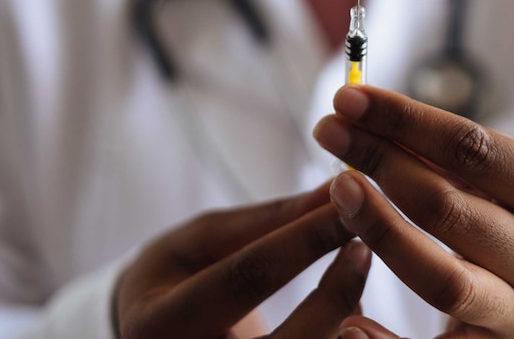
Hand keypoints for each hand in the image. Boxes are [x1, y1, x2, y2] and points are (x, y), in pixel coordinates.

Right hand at [114, 183, 371, 337]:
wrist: (150, 337)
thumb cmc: (176, 277)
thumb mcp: (204, 240)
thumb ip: (268, 218)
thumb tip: (334, 188)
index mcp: (159, 324)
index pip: (244, 279)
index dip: (301, 241)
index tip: (345, 206)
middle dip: (333, 294)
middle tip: (364, 247)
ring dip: (345, 323)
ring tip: (356, 277)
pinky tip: (348, 312)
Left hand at [313, 86, 513, 337]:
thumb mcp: (507, 163)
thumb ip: (447, 147)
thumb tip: (363, 115)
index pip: (473, 149)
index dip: (404, 120)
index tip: (350, 97)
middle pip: (448, 208)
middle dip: (379, 162)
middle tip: (330, 132)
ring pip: (439, 278)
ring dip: (378, 227)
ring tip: (337, 188)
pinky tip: (349, 322)